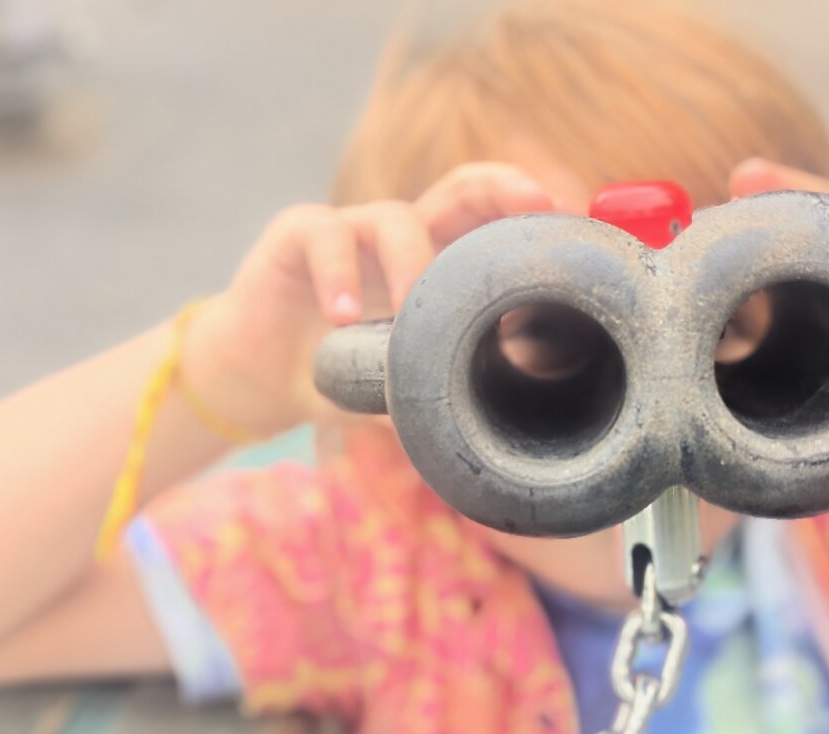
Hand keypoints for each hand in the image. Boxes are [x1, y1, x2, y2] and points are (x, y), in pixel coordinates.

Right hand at [185, 164, 556, 435]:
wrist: (257, 378)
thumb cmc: (341, 379)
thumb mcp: (396, 393)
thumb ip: (435, 405)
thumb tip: (484, 450)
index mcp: (437, 264)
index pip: (494, 225)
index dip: (531, 217)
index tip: (571, 222)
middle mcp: (402, 236)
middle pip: (461, 189)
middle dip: (502, 188)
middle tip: (534, 204)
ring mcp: (353, 229)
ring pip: (395, 219)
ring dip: (411, 263)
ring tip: (409, 313)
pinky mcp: (298, 233)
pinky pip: (326, 236)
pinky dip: (338, 275)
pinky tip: (343, 317)